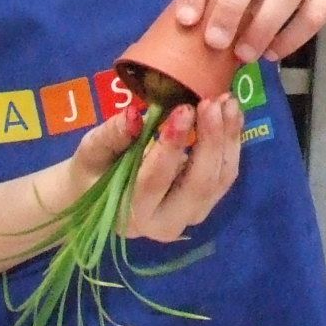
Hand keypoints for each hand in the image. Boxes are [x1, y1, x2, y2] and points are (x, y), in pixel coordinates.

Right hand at [63, 93, 243, 242]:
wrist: (104, 195)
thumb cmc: (95, 172)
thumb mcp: (92, 152)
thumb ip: (111, 136)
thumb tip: (134, 116)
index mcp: (132, 214)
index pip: (156, 180)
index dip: (172, 145)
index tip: (184, 109)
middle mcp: (166, 223)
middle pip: (198, 184)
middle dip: (209, 140)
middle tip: (211, 102)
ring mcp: (192, 215)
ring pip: (220, 179)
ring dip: (227, 138)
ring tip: (227, 101)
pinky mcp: (207, 203)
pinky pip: (227, 174)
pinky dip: (232, 142)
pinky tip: (231, 113)